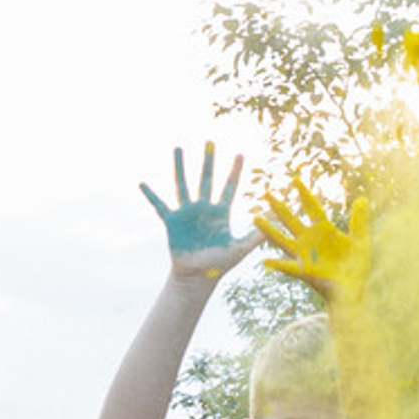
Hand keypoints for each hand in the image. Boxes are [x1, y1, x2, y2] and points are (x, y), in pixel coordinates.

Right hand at [139, 145, 254, 281]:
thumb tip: (275, 221)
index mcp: (220, 213)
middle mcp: (203, 209)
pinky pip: (160, 206)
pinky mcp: (173, 222)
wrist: (198, 277)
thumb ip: (257, 234)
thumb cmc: (220, 264)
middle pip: (206, 179)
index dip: (235, 171)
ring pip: (183, 185)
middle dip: (208, 161)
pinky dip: (151, 196)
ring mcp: (187, 213)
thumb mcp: (241, 248)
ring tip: (178, 148)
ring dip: (180, 167)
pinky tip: (143, 184)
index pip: (229, 187)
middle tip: (210, 141)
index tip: (240, 153)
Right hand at [254, 184, 371, 305]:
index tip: (295, 179)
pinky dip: (278, 265)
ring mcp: (304, 255)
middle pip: (291, 220)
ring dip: (269, 230)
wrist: (353, 290)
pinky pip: (289, 268)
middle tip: (266, 193)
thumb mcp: (360, 242)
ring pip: (283, 240)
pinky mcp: (304, 272)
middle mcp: (310, 240)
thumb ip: (359, 222)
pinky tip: (266, 261)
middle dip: (279, 207)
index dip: (304, 194)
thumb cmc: (356, 267)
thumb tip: (362, 199)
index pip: (312, 208)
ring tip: (256, 219)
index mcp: (324, 230)